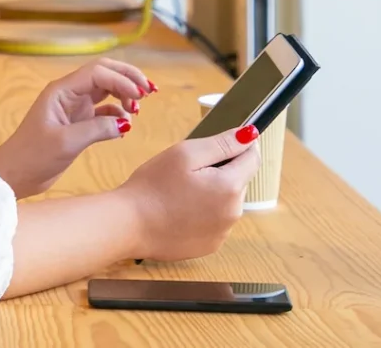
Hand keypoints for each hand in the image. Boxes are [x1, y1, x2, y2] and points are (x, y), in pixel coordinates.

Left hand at [0, 58, 155, 198]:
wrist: (15, 174)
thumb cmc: (32, 156)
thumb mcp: (66, 142)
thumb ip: (97, 129)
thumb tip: (126, 123)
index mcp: (62, 90)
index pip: (98, 73)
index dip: (122, 80)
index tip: (139, 96)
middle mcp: (69, 93)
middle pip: (105, 73)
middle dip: (128, 78)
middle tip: (149, 91)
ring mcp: (74, 107)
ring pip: (107, 90)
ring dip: (125, 95)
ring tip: (136, 111)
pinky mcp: (78, 123)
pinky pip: (104, 111)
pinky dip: (118, 115)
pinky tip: (124, 126)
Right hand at [117, 126, 261, 260]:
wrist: (128, 225)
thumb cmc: (152, 186)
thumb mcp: (185, 153)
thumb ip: (221, 143)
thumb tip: (251, 135)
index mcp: (230, 187)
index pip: (252, 158)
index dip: (241, 145)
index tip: (222, 142)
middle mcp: (233, 213)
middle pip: (238, 181)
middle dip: (221, 171)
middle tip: (187, 169)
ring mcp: (222, 233)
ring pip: (226, 202)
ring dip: (212, 193)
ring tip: (179, 192)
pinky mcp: (209, 245)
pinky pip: (214, 222)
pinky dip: (203, 214)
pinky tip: (178, 211)